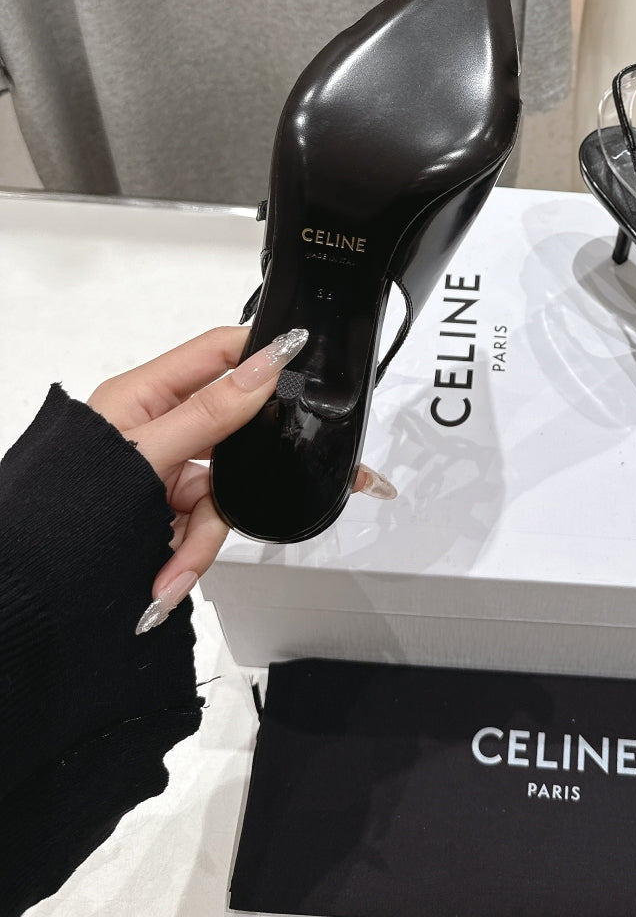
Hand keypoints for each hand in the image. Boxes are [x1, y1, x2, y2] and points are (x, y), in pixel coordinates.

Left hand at [88, 326, 395, 632]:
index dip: (258, 355)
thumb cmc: (65, 506)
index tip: (300, 362)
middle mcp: (156, 428)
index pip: (216, 354)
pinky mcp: (164, 511)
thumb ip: (212, 412)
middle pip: (228, 434)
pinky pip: (201, 525)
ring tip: (174, 569)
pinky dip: (188, 556)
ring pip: (219, 490)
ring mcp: (161, 472)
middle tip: (248, 489)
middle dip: (233, 479)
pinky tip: (165, 581)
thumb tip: (266, 366)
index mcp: (144, 394)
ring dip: (201, 537)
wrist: (33, 585)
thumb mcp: (147, 454)